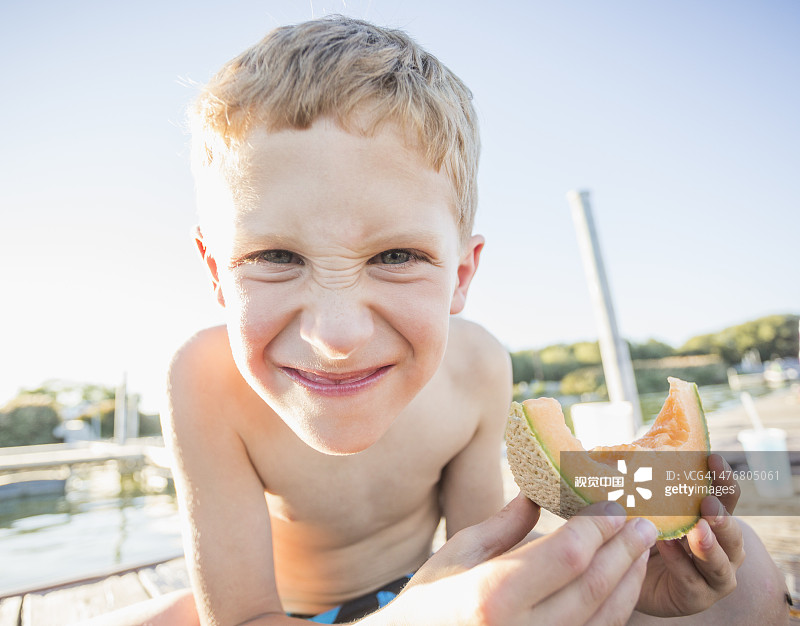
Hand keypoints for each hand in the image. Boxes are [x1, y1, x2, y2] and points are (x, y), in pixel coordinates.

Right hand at [375, 494, 656, 625]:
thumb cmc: (428, 601)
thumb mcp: (457, 555)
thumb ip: (504, 526)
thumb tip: (538, 493)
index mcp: (492, 594)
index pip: (567, 555)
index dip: (598, 527)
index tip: (612, 503)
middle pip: (594, 586)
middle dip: (626, 550)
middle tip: (645, 521)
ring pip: (604, 617)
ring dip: (629, 580)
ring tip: (641, 549)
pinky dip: (616, 609)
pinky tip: (622, 584)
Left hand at [635, 453, 745, 616]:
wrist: (626, 573)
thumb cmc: (641, 530)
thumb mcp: (646, 503)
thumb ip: (647, 482)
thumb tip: (629, 447)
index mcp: (714, 520)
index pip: (727, 498)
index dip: (722, 479)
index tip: (712, 458)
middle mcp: (722, 549)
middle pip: (732, 533)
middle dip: (722, 517)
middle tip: (707, 502)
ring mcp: (713, 576)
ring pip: (720, 564)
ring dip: (709, 546)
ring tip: (696, 529)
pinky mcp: (696, 597)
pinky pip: (691, 581)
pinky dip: (679, 563)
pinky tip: (665, 546)